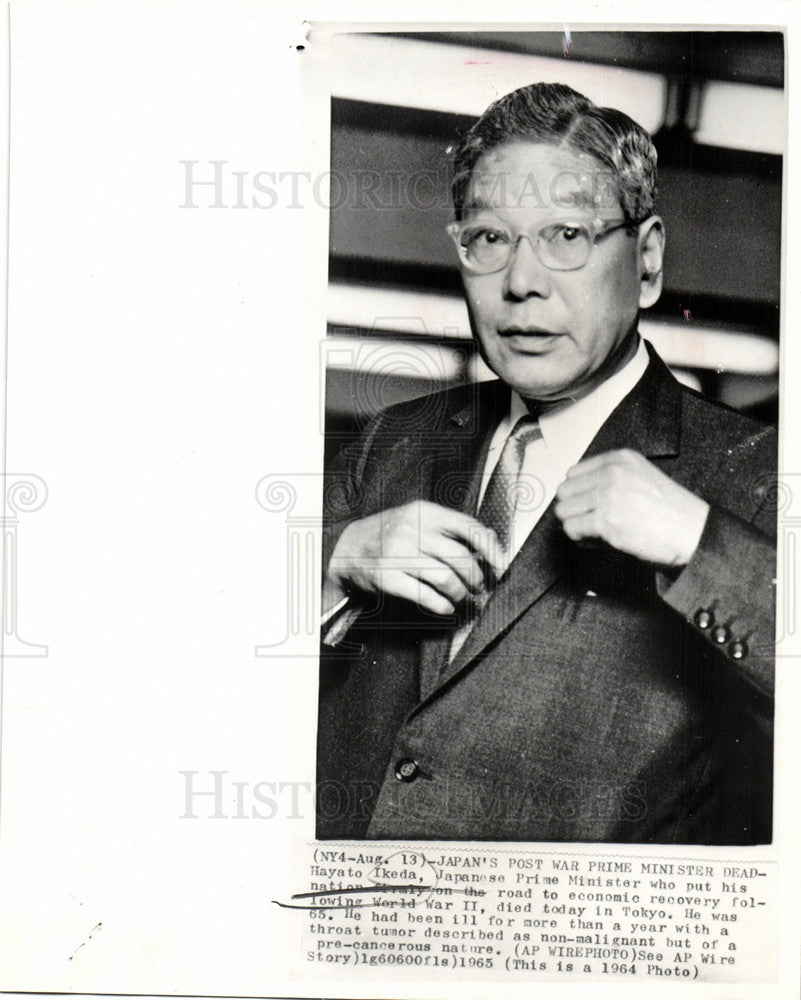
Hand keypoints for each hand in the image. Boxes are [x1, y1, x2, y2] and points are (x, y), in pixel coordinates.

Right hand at [324, 500, 505, 615]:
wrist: (348, 547)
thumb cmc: (391, 532)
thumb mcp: (418, 518)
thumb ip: (451, 526)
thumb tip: (489, 537)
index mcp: (423, 511)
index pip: (467, 527)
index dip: (490, 548)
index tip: (501, 565)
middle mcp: (411, 530)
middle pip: (461, 558)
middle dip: (476, 577)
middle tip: (479, 586)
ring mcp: (397, 554)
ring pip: (446, 579)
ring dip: (460, 593)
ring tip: (461, 596)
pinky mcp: (387, 578)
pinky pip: (425, 596)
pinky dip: (442, 605)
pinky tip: (445, 606)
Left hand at [554, 449, 709, 567]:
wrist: (693, 532)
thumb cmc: (671, 512)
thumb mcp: (640, 478)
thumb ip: (609, 479)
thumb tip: (575, 496)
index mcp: (620, 459)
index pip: (573, 473)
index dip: (578, 493)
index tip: (589, 506)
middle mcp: (612, 473)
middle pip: (564, 491)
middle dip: (574, 510)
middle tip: (590, 522)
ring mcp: (608, 496)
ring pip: (564, 511)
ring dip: (576, 525)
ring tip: (596, 533)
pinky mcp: (605, 521)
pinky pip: (572, 529)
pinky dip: (581, 539)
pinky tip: (599, 542)